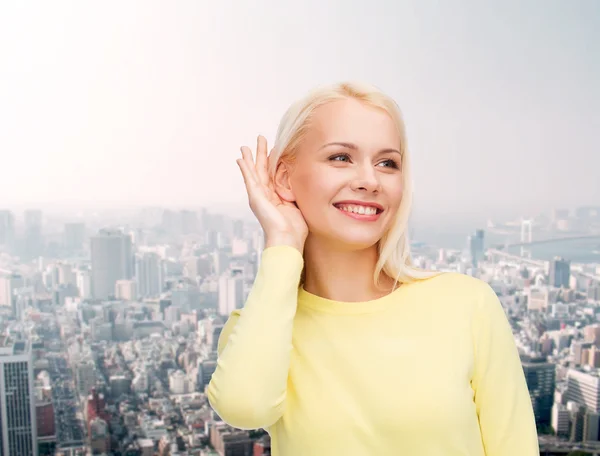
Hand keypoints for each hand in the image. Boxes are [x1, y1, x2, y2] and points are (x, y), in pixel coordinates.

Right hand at [237, 135, 307, 252]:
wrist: (287, 239)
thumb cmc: (295, 229)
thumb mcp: (300, 205)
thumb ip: (299, 193)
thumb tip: (307, 182)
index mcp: (277, 197)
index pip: (274, 175)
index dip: (274, 161)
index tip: (276, 148)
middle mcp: (266, 196)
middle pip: (263, 170)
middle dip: (261, 154)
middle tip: (261, 139)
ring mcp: (259, 196)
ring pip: (254, 172)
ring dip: (251, 158)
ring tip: (245, 146)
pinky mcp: (255, 197)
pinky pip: (249, 179)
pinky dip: (244, 169)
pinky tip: (240, 159)